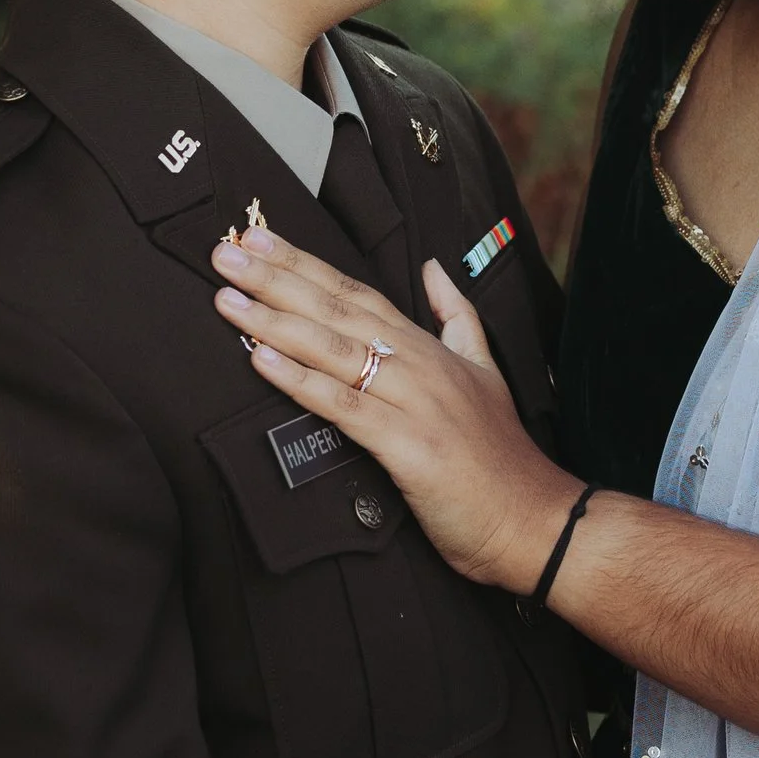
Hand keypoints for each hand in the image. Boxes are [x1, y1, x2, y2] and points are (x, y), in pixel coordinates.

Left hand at [212, 225, 576, 590]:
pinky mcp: (409, 447)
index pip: (355, 291)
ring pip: (334, 349)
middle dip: (276, 277)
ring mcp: (414, 402)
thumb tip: (434, 267)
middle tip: (225, 251)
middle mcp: (418, 364)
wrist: (533, 518)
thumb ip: (458, 316)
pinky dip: (301, 381)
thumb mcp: (485, 370)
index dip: (304, 264)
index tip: (259, 239)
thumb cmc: (500, 456)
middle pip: (336, 308)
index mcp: (428, 347)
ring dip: (274, 320)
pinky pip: (344, 406)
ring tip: (227, 299)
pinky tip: (262, 360)